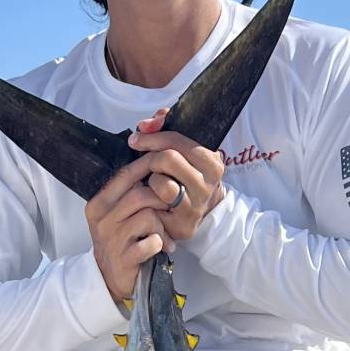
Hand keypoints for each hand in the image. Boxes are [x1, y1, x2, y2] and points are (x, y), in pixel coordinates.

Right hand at [86, 149, 175, 305]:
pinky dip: (161, 244)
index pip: (124, 176)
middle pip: (138, 195)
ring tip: (165, 235)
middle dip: (160, 200)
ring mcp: (112, 240)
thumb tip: (153, 160)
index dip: (147, 167)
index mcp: (99, 203)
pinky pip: (151, 243)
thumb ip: (128, 192)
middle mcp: (102, 219)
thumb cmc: (120, 241)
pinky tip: (162, 249)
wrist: (109, 278)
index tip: (165, 165)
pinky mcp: (124, 259)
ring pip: (147, 217)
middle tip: (170, 209)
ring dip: (162, 225)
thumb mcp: (117, 214)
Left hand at [127, 109, 225, 243]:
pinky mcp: (183, 225)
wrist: (199, 213)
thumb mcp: (183, 150)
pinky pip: (155, 207)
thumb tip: (146, 124)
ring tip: (154, 184)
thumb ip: (164, 128)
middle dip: (151, 158)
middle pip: (168, 159)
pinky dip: (148, 200)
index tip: (137, 138)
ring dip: (151, 181)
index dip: (153, 137)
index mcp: (212, 163)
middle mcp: (208, 185)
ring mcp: (196, 207)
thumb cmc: (185, 176)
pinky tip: (150, 200)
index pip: (177, 140)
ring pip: (161, 183)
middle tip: (146, 164)